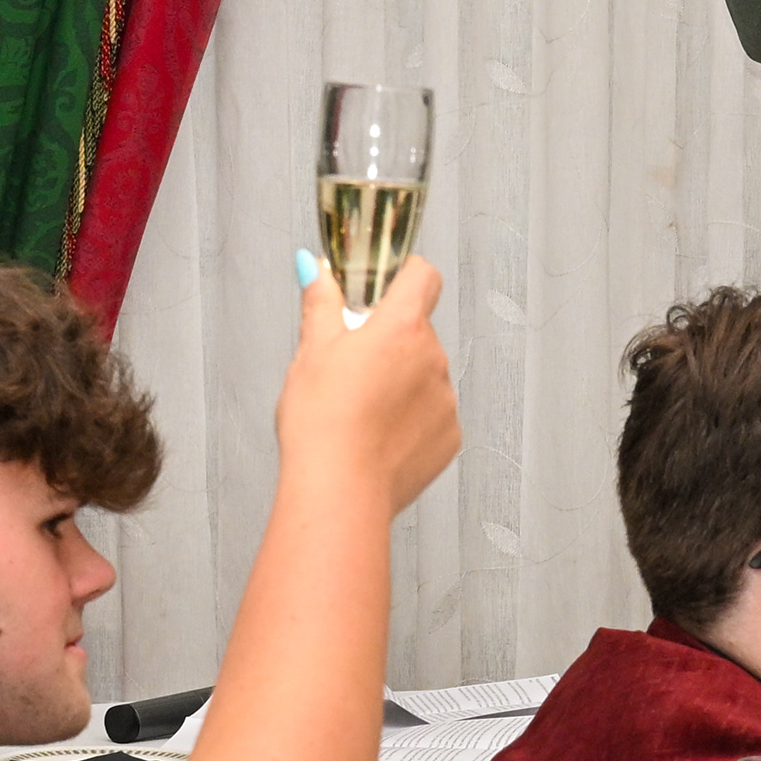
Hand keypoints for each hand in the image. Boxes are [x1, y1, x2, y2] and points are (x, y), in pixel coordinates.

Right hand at [276, 256, 460, 519]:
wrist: (339, 491)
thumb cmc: (322, 423)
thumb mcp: (311, 351)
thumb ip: (321, 303)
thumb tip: (316, 270)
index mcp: (401, 328)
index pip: (422, 277)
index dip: (405, 275)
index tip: (387, 285)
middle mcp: (433, 359)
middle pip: (417, 332)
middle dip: (390, 342)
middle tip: (352, 367)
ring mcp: (445, 401)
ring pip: (425, 376)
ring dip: (401, 383)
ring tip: (361, 411)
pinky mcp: (449, 439)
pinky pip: (433, 416)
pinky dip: (411, 421)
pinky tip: (377, 437)